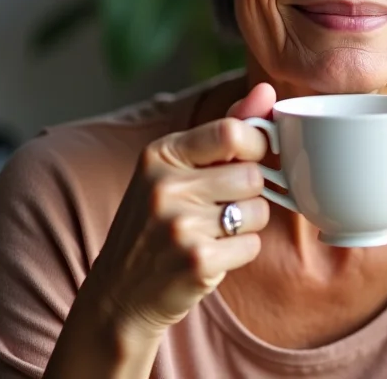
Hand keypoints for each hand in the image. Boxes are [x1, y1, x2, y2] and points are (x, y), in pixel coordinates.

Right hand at [84, 82, 275, 341]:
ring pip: (258, 209)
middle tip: (223, 204)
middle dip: (250, 191)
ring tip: (215, 230)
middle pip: (252, 174)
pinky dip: (241, 251)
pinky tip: (212, 255)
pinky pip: (252, 244)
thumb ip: (225, 128)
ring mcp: (179, 225)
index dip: (256, 143)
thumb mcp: (176, 169)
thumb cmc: (157, 222)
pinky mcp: (196, 262)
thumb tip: (268, 91)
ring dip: (248, 223)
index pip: (232, 132)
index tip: (252, 157)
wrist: (119, 295)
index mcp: (160, 154)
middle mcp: (165, 186)